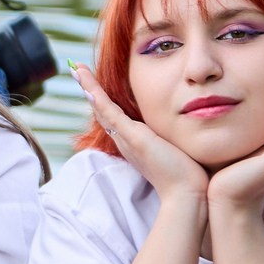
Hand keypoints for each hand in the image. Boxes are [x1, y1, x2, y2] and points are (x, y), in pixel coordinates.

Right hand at [71, 62, 210, 204]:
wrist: (186, 193)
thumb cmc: (187, 174)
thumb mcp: (176, 148)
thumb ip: (173, 137)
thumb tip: (183, 127)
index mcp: (134, 140)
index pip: (113, 114)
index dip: (102, 97)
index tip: (93, 80)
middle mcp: (125, 139)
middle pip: (101, 109)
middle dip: (88, 88)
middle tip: (76, 69)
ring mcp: (127, 139)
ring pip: (102, 108)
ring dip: (88, 87)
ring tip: (77, 69)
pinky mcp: (133, 138)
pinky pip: (110, 114)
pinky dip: (98, 99)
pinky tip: (89, 87)